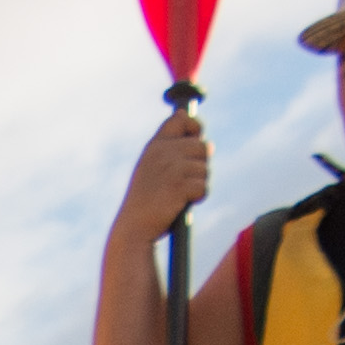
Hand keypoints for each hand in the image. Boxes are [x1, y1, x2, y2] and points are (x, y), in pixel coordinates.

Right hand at [111, 110, 212, 246]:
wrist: (134, 226)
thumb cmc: (146, 200)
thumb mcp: (153, 169)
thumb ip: (176, 153)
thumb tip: (210, 145)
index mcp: (155, 145)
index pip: (181, 119)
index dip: (194, 127)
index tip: (195, 140)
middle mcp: (163, 152)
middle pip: (202, 145)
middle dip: (200, 164)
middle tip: (184, 180)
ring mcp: (172, 168)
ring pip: (205, 168)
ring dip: (198, 183)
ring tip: (179, 194)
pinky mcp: (180, 186)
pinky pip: (204, 187)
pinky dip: (197, 198)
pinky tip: (182, 203)